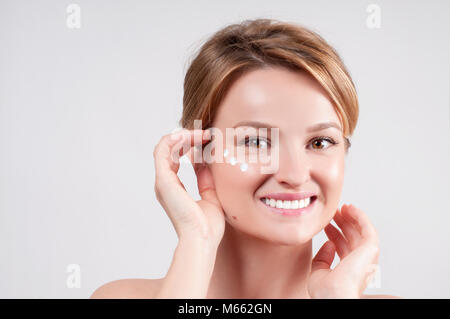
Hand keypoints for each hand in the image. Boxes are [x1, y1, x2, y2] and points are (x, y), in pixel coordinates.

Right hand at [153, 129, 225, 247]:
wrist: (202, 238)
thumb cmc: (207, 225)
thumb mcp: (211, 195)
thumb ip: (206, 178)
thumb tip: (204, 162)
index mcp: (173, 188)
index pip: (175, 159)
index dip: (189, 146)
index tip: (206, 139)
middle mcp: (165, 184)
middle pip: (169, 151)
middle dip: (186, 138)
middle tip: (204, 133)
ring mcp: (162, 182)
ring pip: (165, 147)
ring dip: (182, 136)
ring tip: (199, 132)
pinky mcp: (163, 180)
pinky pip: (163, 151)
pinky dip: (174, 139)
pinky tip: (189, 136)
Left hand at [308, 204, 379, 297]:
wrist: (334, 295)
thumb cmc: (327, 292)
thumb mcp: (318, 273)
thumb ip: (322, 259)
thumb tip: (328, 244)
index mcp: (350, 271)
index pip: (343, 248)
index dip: (335, 234)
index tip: (327, 224)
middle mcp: (361, 264)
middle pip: (353, 238)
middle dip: (343, 223)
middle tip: (334, 212)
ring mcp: (367, 257)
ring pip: (361, 232)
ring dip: (352, 218)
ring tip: (342, 207)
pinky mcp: (371, 249)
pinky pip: (368, 229)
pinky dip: (360, 217)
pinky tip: (351, 208)